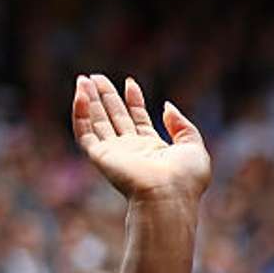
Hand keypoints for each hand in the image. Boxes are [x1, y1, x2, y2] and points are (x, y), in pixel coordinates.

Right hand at [71, 73, 210, 204]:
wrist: (168, 196)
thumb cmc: (185, 178)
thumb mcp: (193, 146)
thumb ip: (182, 125)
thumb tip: (167, 106)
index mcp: (153, 149)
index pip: (138, 119)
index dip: (134, 100)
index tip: (130, 82)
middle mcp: (132, 150)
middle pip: (115, 117)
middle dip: (107, 96)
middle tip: (96, 76)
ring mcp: (115, 153)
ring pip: (97, 121)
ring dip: (89, 100)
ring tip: (84, 79)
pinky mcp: (100, 156)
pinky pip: (85, 132)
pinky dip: (80, 113)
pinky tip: (80, 94)